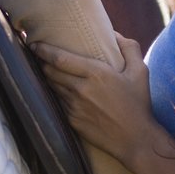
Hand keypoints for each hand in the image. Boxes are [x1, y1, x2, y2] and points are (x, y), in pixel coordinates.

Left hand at [34, 34, 168, 173]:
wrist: (135, 139)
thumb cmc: (138, 104)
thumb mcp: (140, 71)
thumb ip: (128, 48)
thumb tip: (114, 34)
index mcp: (96, 74)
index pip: (60, 59)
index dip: (43, 50)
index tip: (35, 43)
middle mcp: (81, 89)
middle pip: (50, 72)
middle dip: (41, 61)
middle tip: (36, 53)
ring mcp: (74, 107)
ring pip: (52, 87)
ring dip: (46, 77)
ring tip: (43, 68)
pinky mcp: (72, 120)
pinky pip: (58, 102)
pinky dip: (55, 93)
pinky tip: (56, 89)